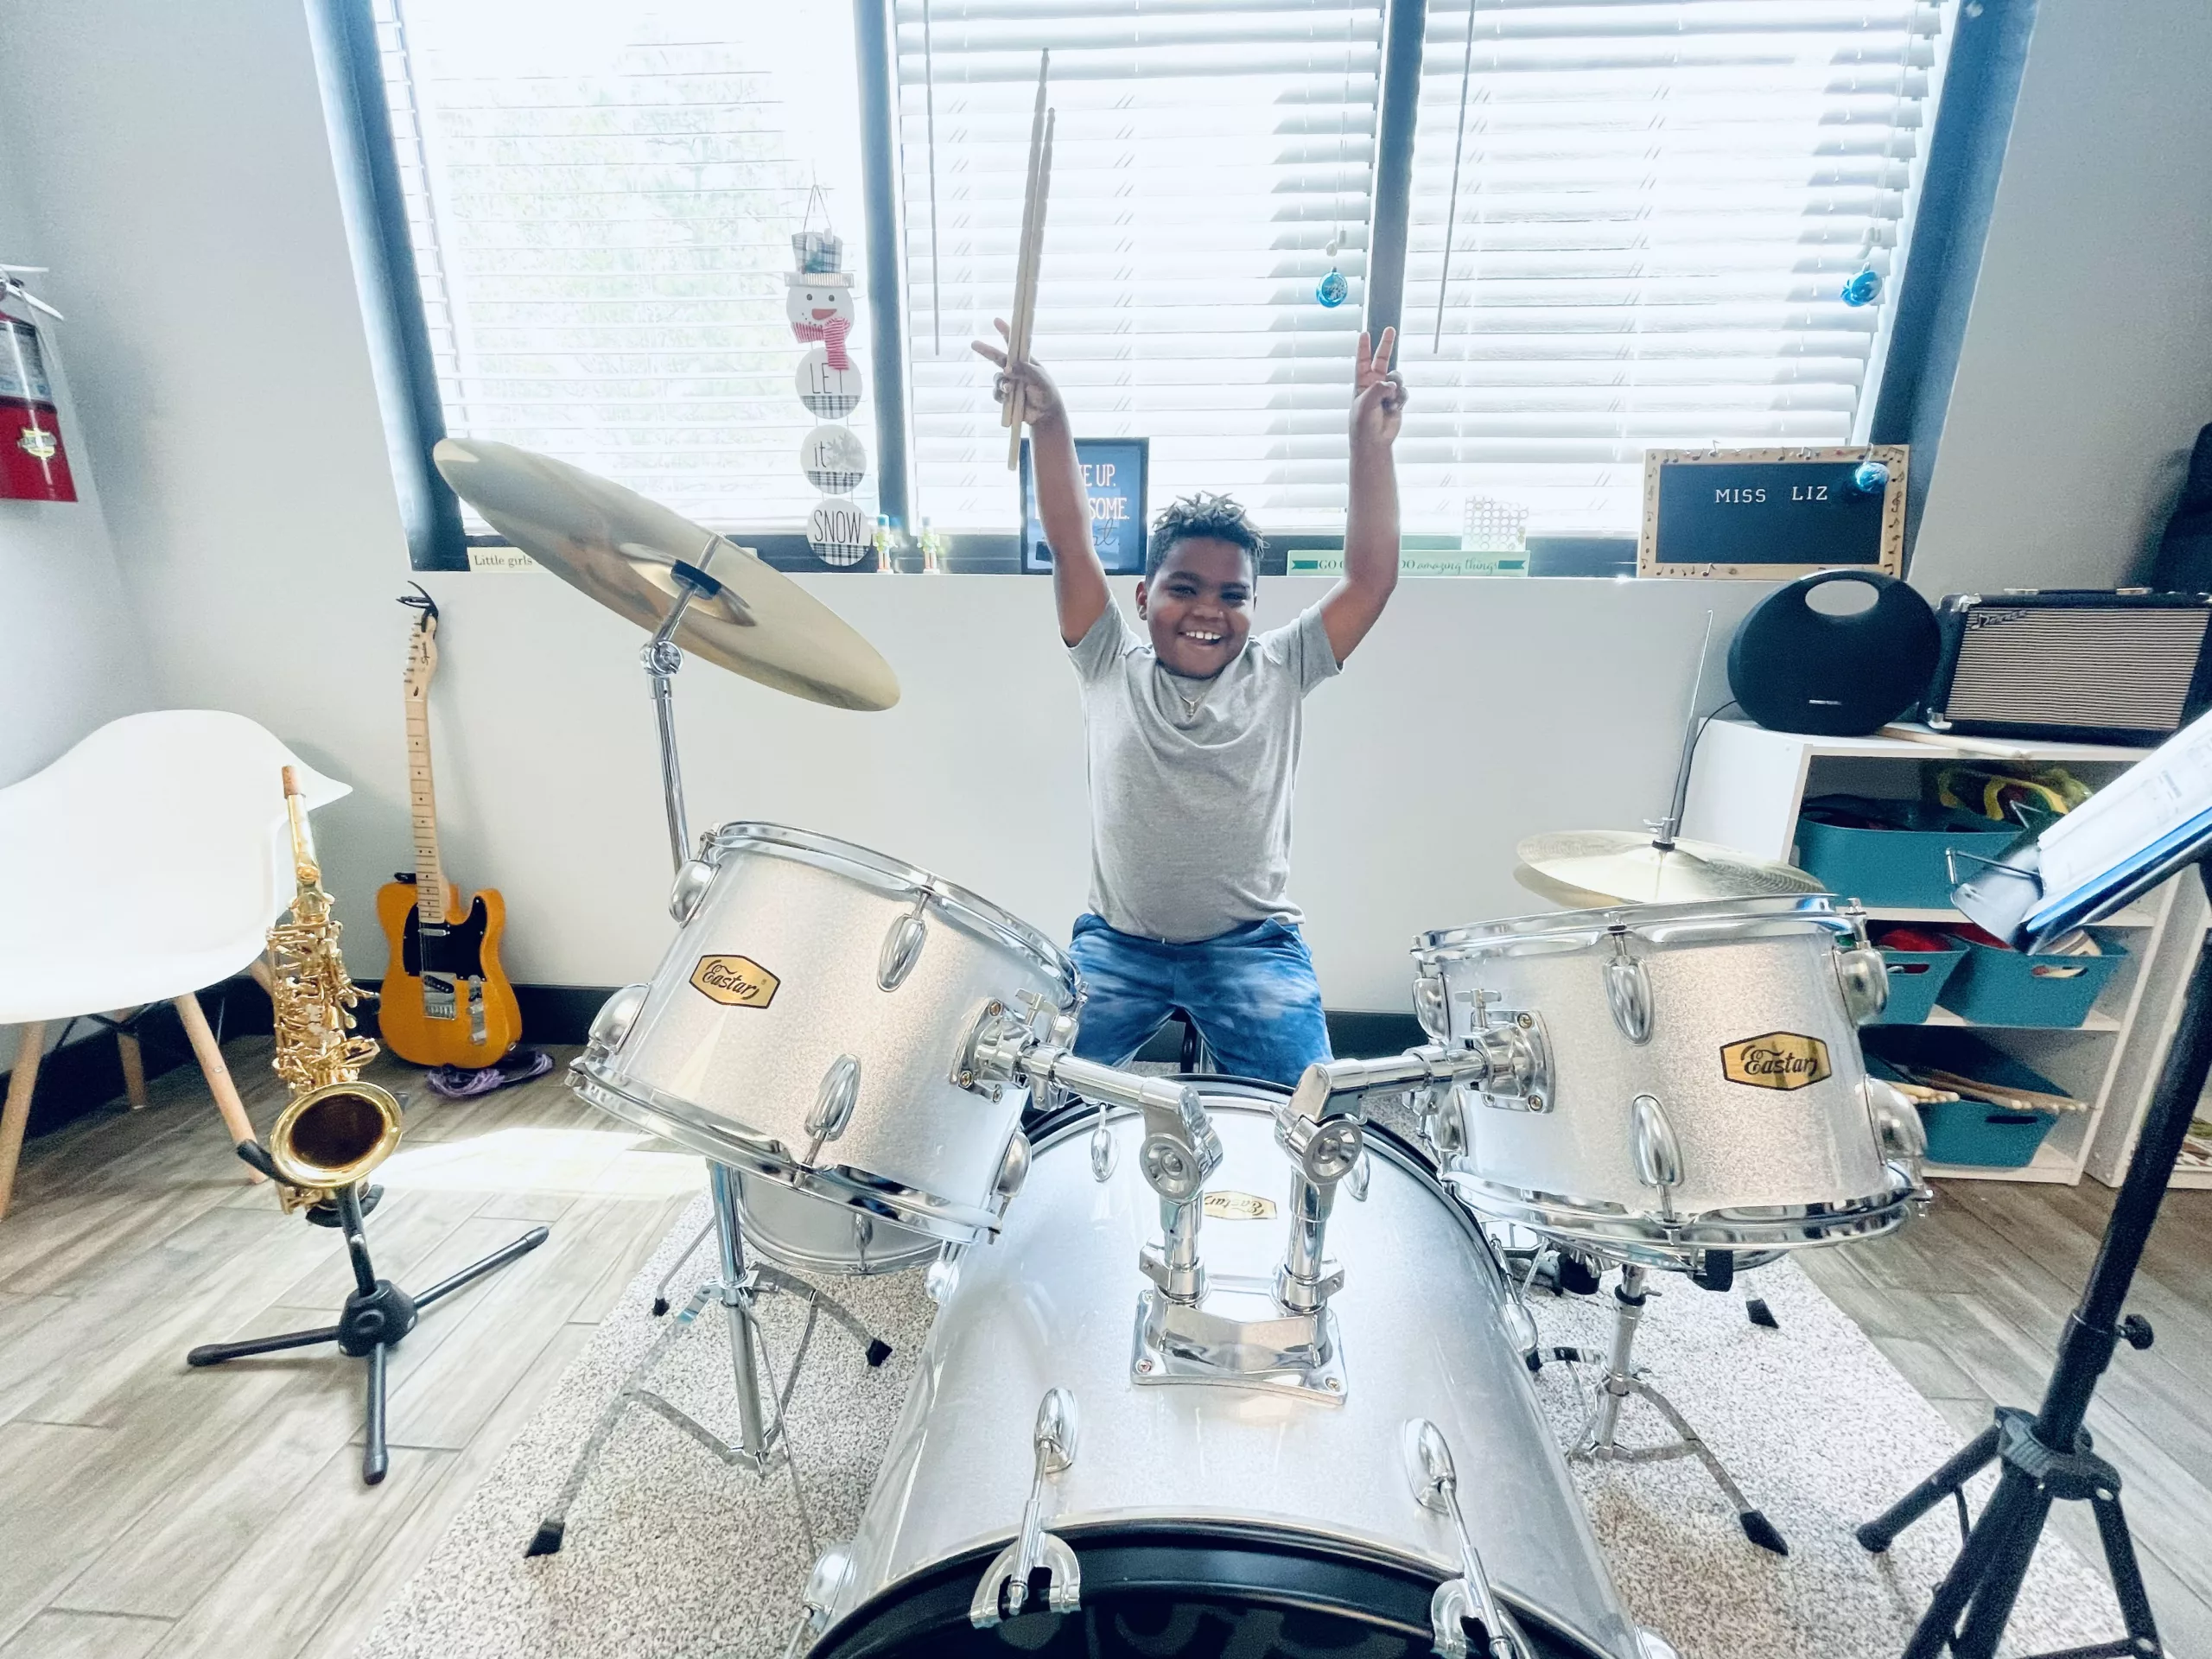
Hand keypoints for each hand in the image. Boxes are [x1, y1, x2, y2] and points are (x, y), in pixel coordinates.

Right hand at [973, 319, 1067, 429]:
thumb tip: (1006, 368)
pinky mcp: (1005, 396)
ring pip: (997, 379)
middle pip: (997, 357)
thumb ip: (1025, 371)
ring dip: (1001, 383)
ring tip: (1009, 389)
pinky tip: (1007, 398)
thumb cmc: (1046, 393)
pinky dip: (1000, 395)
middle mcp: (1015, 370)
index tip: (996, 321)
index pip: (1015, 344)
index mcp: (1025, 361)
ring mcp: (1009, 382)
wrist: (1044, 414)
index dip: (1005, 331)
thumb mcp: (1039, 380)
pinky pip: (996, 393)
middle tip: (973, 344)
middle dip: (986, 350)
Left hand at [1349, 327, 1404, 448]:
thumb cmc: (1364, 424)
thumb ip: (1378, 388)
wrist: (1375, 442)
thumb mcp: (1366, 403)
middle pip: (1382, 360)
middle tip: (1390, 329)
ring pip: (1397, 377)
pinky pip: (1404, 391)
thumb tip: (1392, 384)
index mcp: (1361, 383)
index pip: (1363, 362)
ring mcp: (1387, 391)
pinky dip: (1400, 399)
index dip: (1364, 348)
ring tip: (1389, 400)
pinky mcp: (1397, 399)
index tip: (1365, 333)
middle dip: (1386, 345)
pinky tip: (1394, 408)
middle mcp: (1374, 385)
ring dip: (1395, 387)